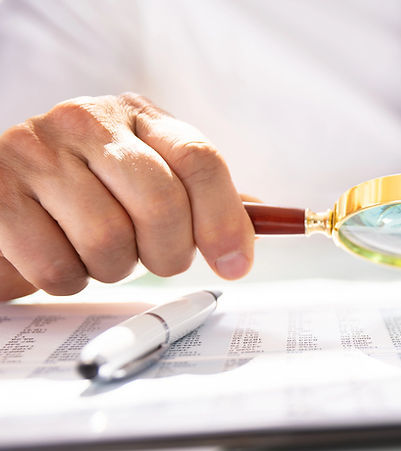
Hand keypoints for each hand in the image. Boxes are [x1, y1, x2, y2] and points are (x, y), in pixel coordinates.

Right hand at [0, 93, 253, 300]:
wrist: (6, 203)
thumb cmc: (90, 198)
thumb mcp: (150, 182)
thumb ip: (206, 198)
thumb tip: (269, 221)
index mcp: (137, 116)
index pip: (200, 160)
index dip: (225, 220)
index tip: (235, 263)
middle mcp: (85, 121)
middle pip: (162, 203)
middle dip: (169, 252)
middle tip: (157, 260)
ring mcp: (35, 152)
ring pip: (110, 241)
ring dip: (113, 268)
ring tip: (98, 251)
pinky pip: (59, 266)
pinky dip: (68, 279)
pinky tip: (59, 255)